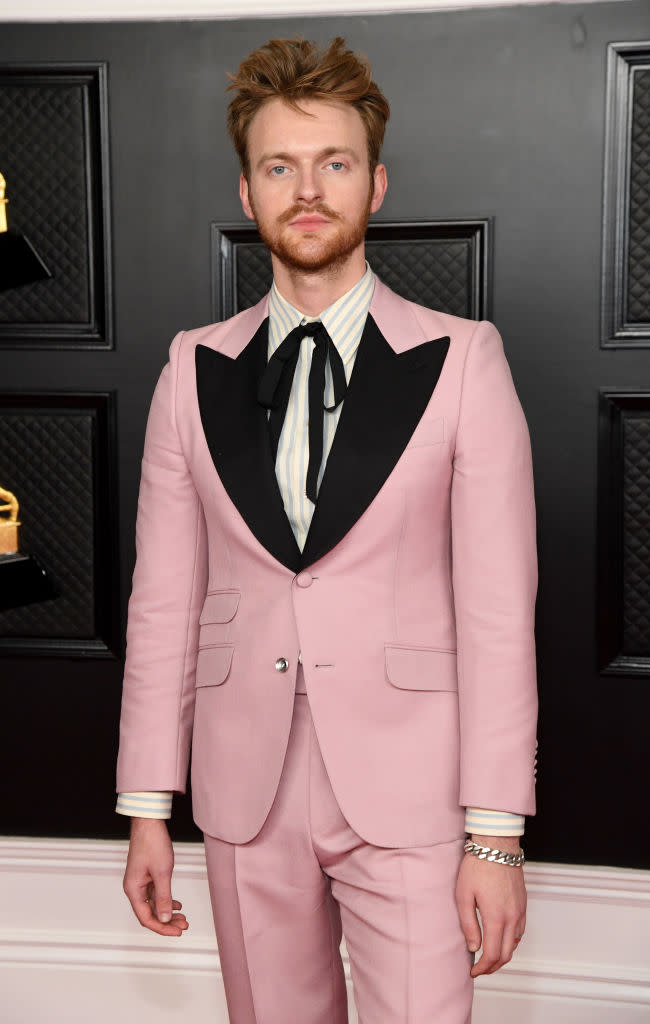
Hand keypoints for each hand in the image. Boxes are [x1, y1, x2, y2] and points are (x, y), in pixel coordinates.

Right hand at [123, 817, 188, 936]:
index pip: (146, 918)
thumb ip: (164, 897)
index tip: (178, 932)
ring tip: (183, 917)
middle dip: (167, 921)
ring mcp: (140, 882)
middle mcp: (134, 888)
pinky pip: (155, 894)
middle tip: (184, 925)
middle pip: (150, 913)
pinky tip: (177, 904)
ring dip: (168, 911)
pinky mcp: (146, 875)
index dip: (162, 928)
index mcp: (133, 890)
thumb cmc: (153, 843)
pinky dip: (166, 900)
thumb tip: (165, 918)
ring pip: (154, 904)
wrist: (149, 822)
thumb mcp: (162, 872)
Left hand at [455, 835, 525, 976]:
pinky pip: (520, 931)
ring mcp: (520, 911)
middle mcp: (512, 918)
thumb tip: (473, 948)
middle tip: (479, 969)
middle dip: (493, 967)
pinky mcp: (523, 904)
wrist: (497, 845)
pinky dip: (511, 941)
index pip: (492, 955)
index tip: (473, 972)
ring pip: (515, 944)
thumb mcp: (464, 895)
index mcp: (496, 918)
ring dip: (503, 954)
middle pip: (506, 954)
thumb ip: (468, 924)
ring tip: (487, 956)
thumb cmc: (477, 866)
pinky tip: (500, 938)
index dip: (483, 968)